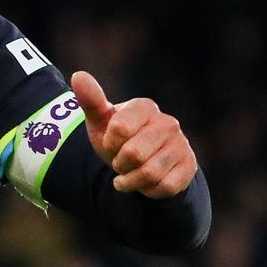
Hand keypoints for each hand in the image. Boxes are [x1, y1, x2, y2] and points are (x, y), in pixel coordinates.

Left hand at [71, 72, 196, 198]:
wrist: (142, 162)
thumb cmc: (117, 138)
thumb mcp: (100, 121)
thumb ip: (90, 100)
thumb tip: (78, 75)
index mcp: (145, 107)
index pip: (119, 128)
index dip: (110, 143)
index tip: (111, 142)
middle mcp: (168, 123)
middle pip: (134, 154)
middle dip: (120, 164)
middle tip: (120, 161)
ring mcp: (181, 145)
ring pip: (149, 173)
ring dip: (131, 180)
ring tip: (129, 174)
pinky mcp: (189, 166)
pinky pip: (165, 187)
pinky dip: (148, 190)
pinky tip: (145, 183)